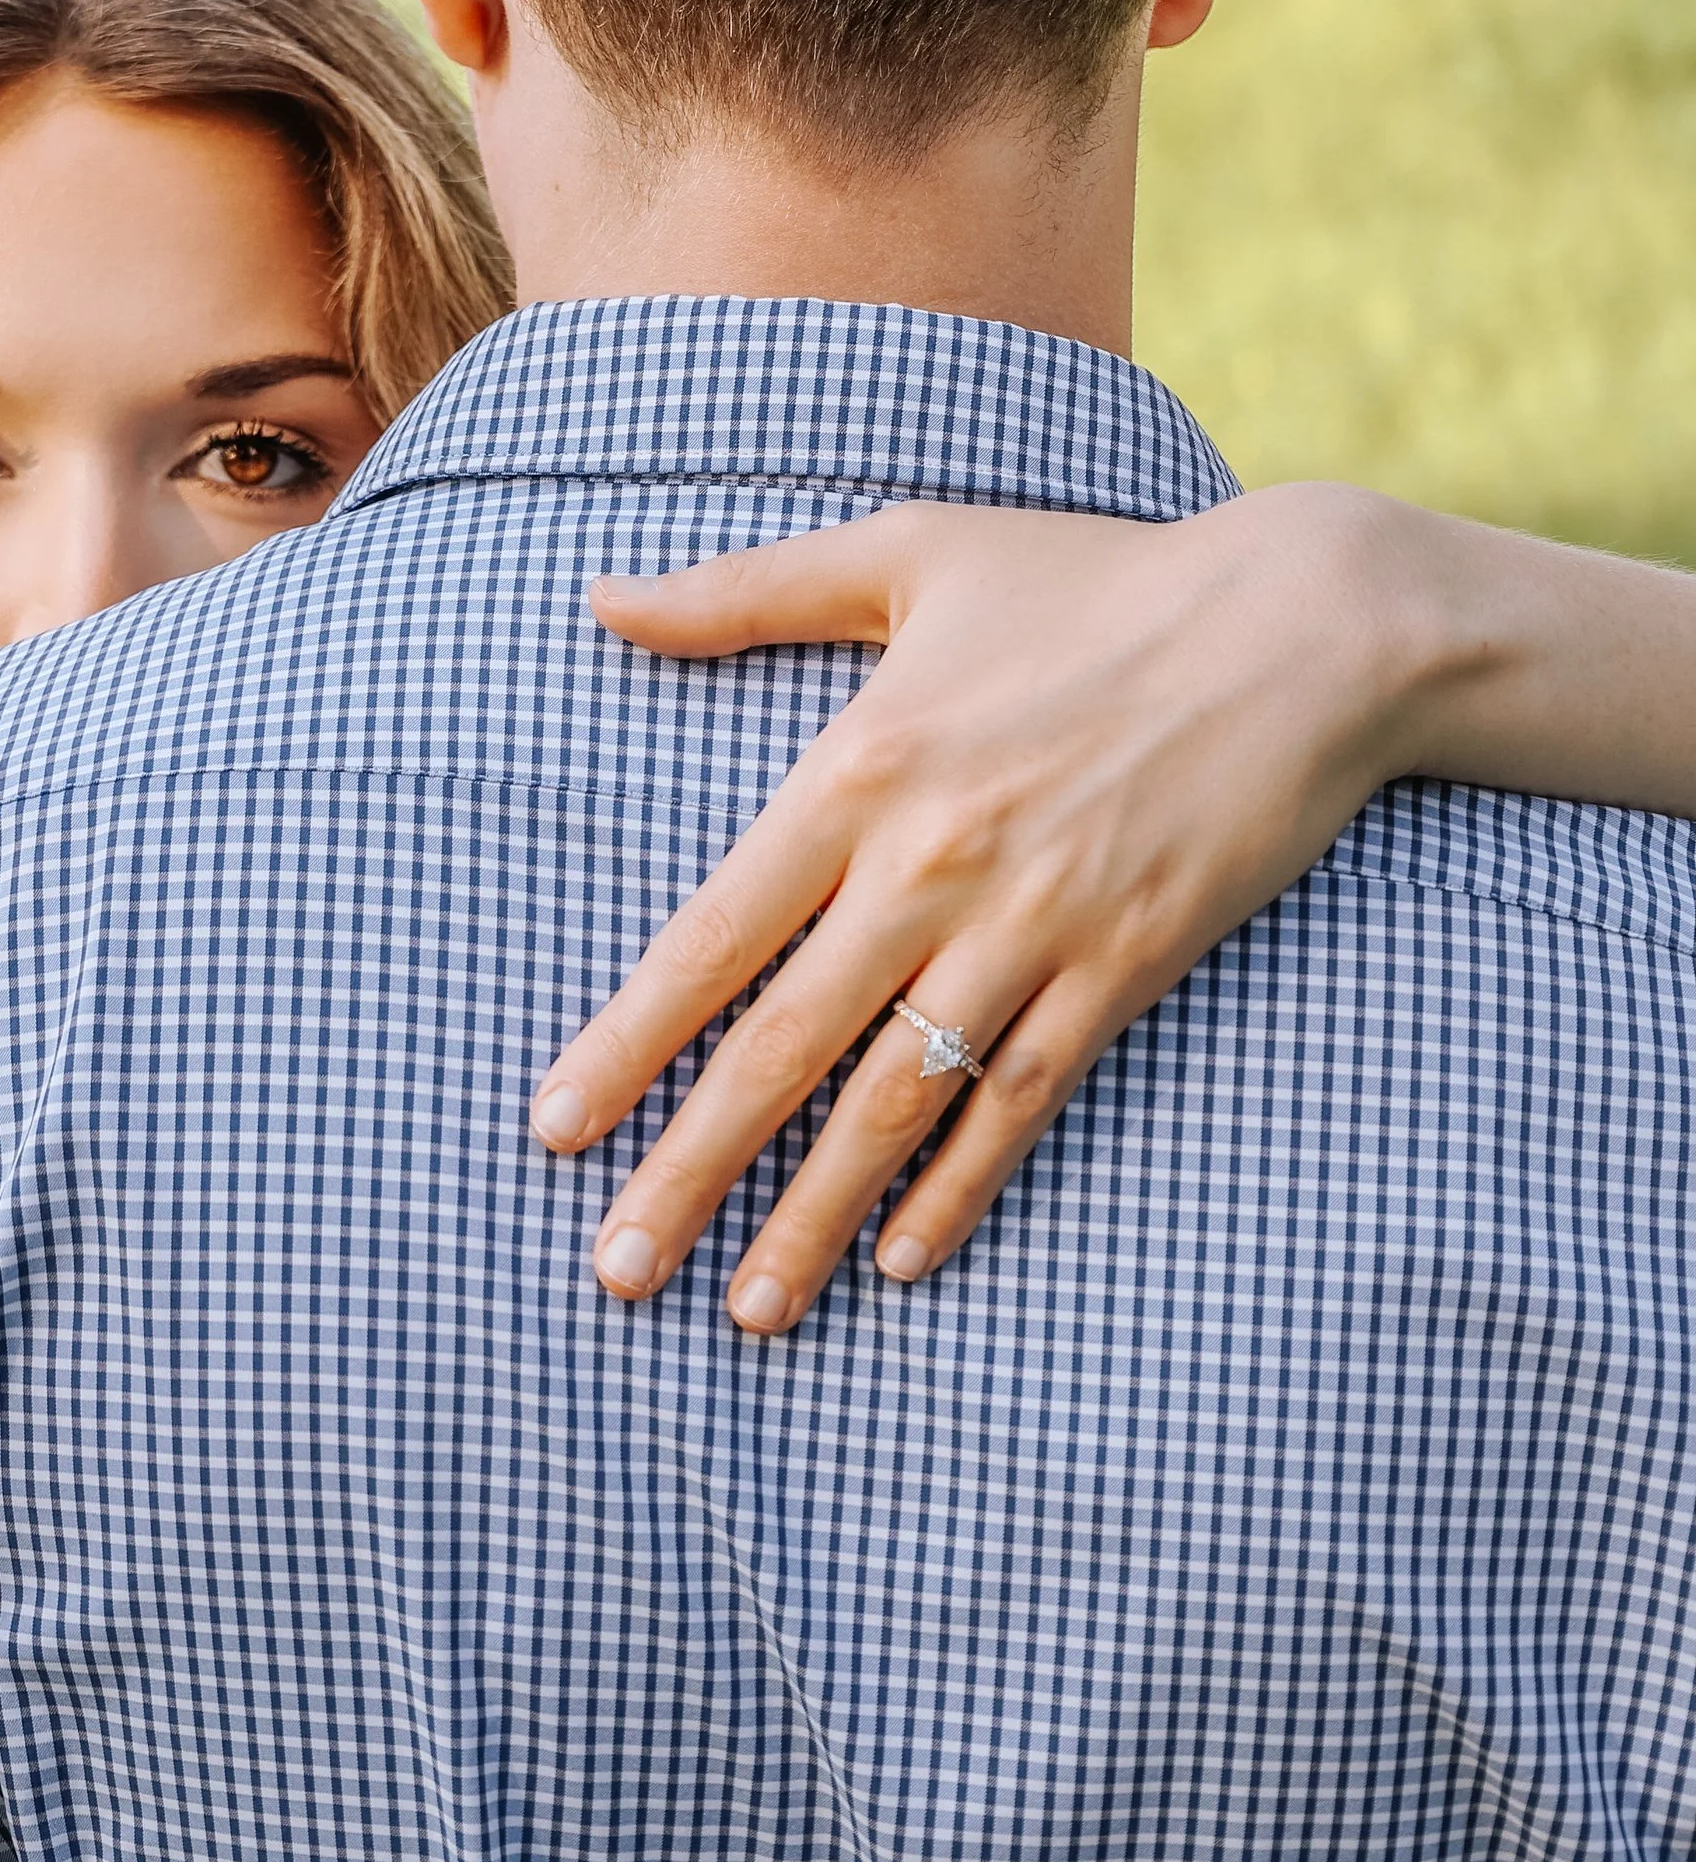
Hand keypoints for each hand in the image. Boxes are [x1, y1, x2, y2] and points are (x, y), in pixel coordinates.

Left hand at [533, 487, 1425, 1329]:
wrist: (1305, 625)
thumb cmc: (1094, 578)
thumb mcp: (908, 552)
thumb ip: (743, 591)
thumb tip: (600, 600)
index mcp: (859, 769)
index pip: (712, 939)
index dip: (628, 1045)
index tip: (556, 1132)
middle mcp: (932, 864)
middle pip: (784, 1048)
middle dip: (692, 1169)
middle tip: (617, 1270)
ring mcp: (1035, 927)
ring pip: (896, 1101)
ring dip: (813, 1214)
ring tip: (748, 1310)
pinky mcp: (1127, 967)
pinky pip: (1023, 1100)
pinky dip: (960, 1185)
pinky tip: (902, 1259)